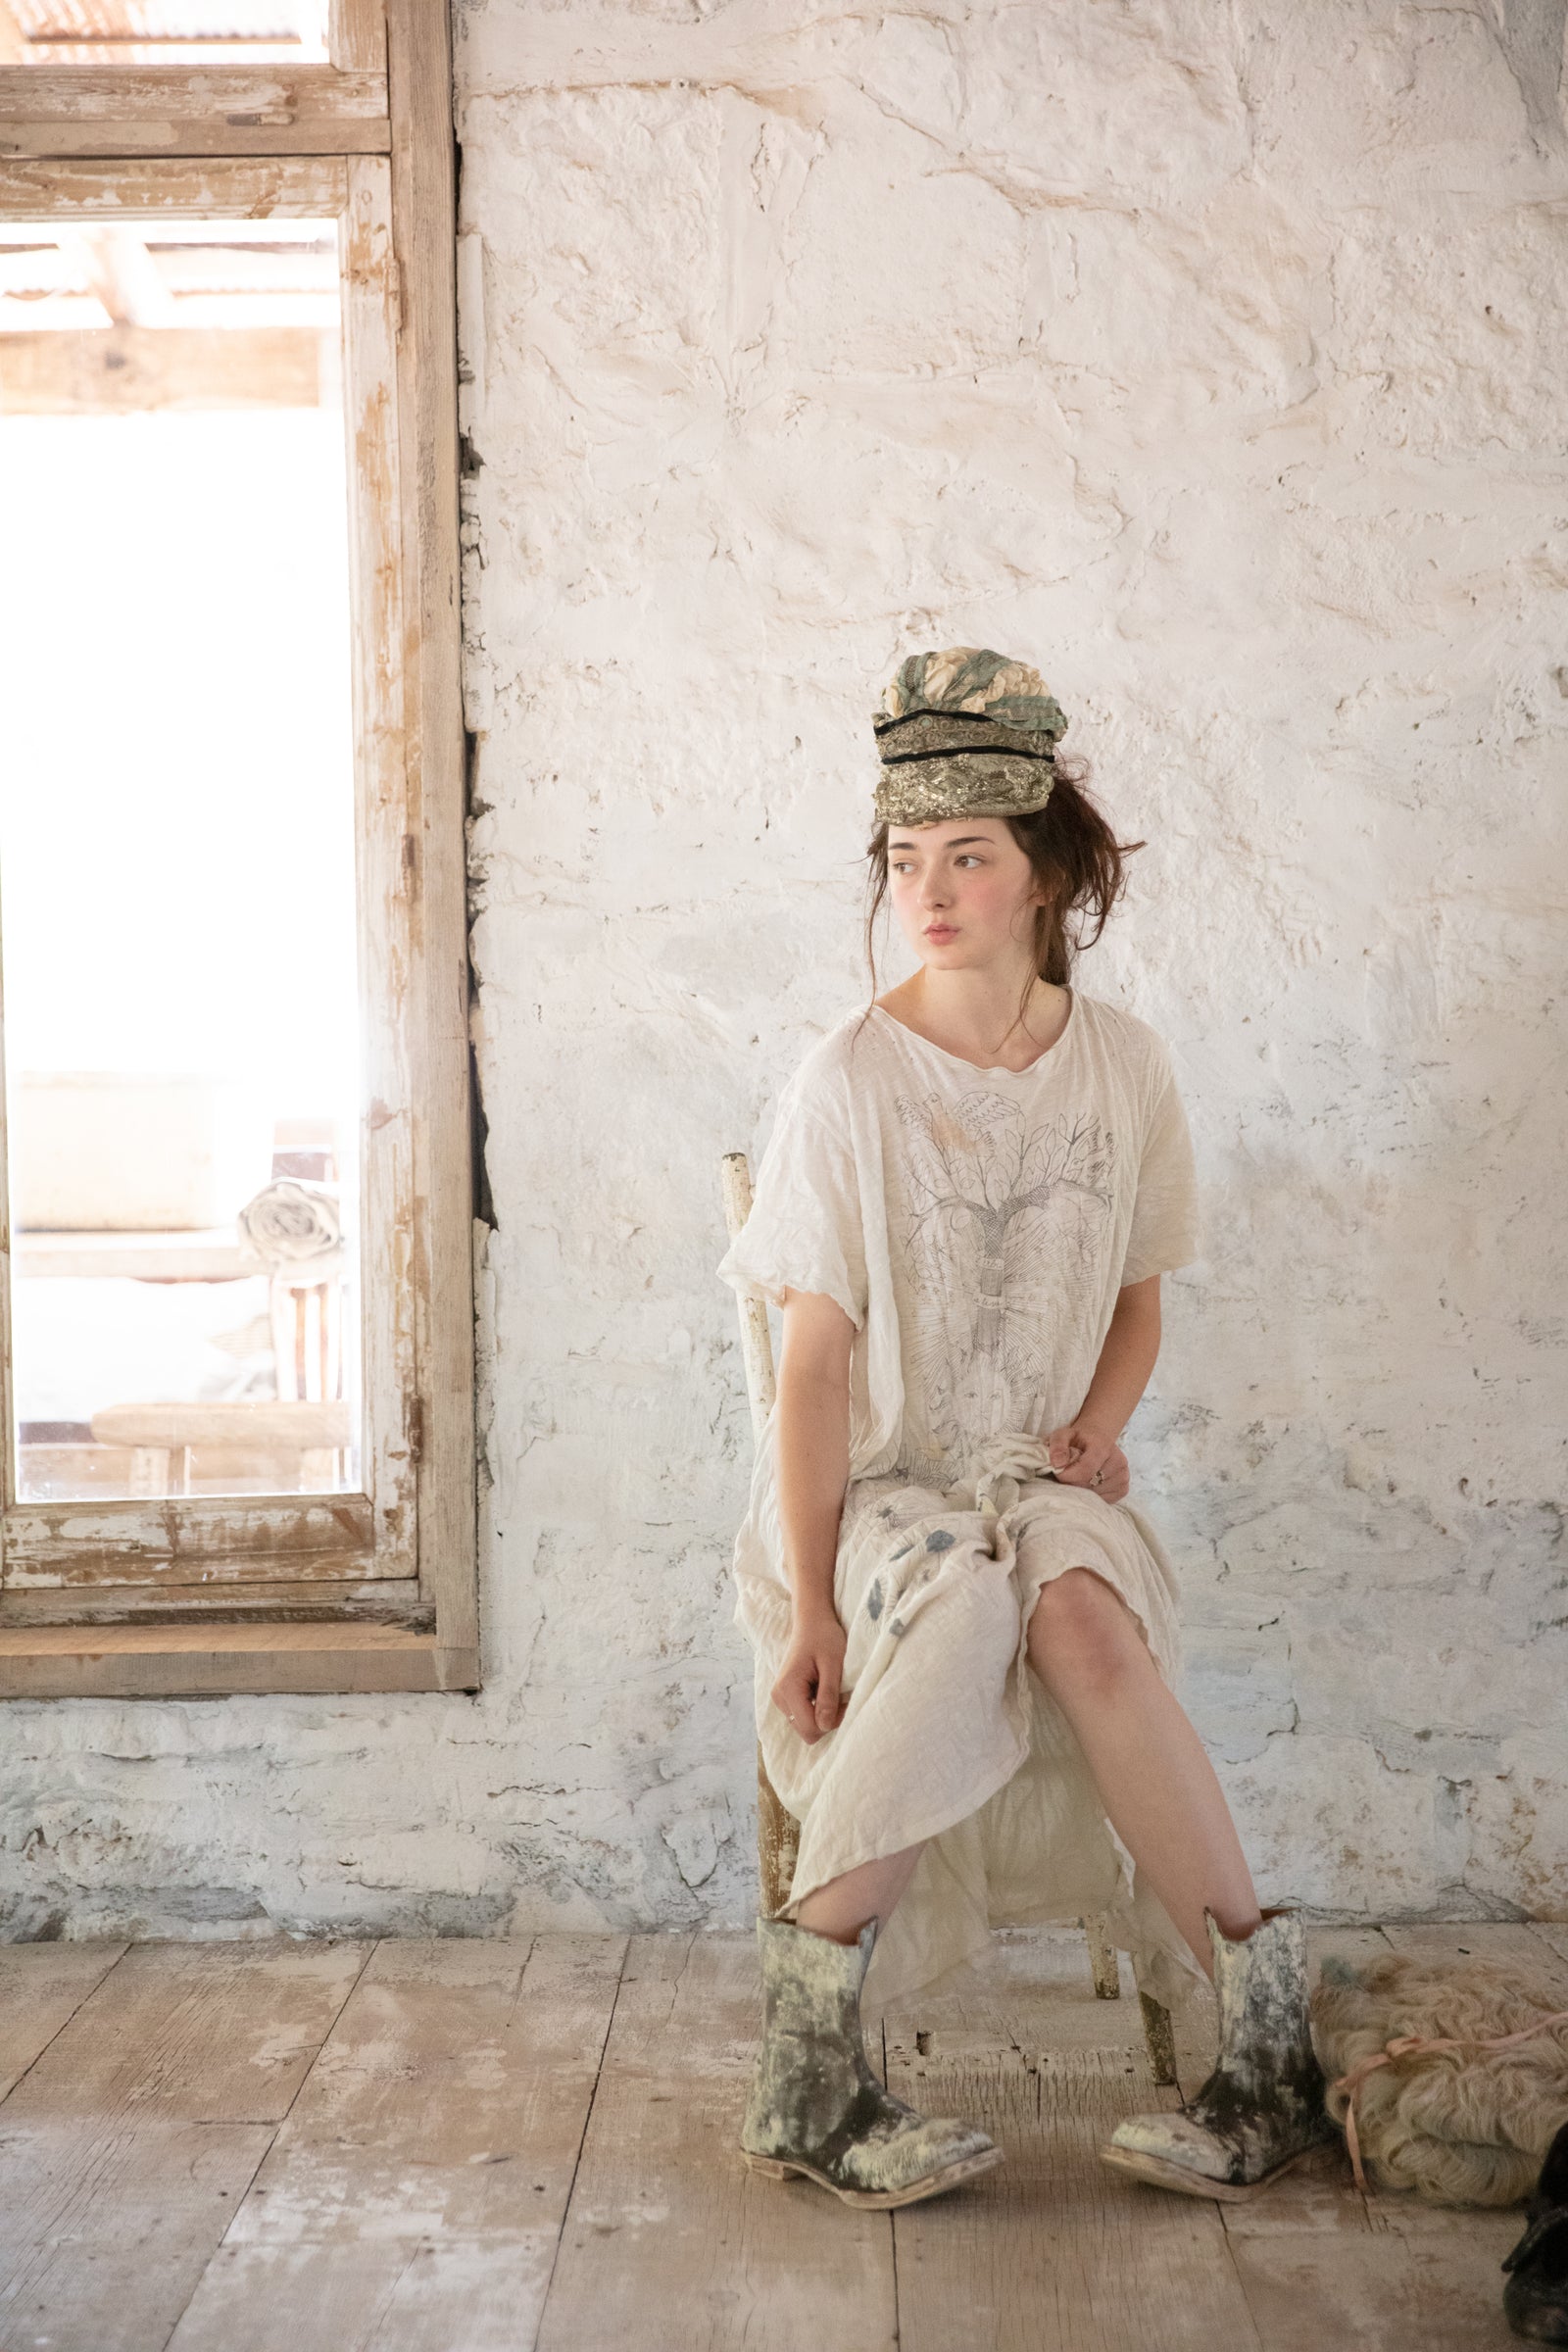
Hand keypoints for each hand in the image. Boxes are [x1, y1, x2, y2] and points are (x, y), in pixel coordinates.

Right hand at [771, 1605, 848, 1742]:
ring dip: (823, 1714)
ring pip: (805, 1725)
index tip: (844, 1701)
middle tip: (840, 1696)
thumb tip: (826, 1726)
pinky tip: (823, 1690)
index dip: (832, 1721)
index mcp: (788, 1689)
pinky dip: (817, 1708)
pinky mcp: (786, 1696)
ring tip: (832, 1690)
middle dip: (827, 1720)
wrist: (812, 1621)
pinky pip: (803, 1715)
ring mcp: (780, 1698)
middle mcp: (779, 1697)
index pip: (810, 1729)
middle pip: (806, 1731)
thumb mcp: (832, 1665)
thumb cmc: (824, 1637)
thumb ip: (828, 1696)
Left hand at [1044, 1419, 1128, 1501]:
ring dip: (1081, 1491)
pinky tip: (1088, 1484)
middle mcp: (1119, 1462)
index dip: (1067, 1475)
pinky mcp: (1123, 1489)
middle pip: (1089, 1484)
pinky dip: (1091, 1497)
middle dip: (1072, 1483)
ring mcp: (1123, 1477)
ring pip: (1094, 1496)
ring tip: (1078, 1477)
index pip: (1085, 1469)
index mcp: (1104, 1446)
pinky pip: (1102, 1501)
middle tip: (1067, 1474)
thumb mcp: (1064, 1435)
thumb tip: (1057, 1464)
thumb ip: (1058, 1445)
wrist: (1096, 1442)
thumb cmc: (1078, 1440)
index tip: (1058, 1471)